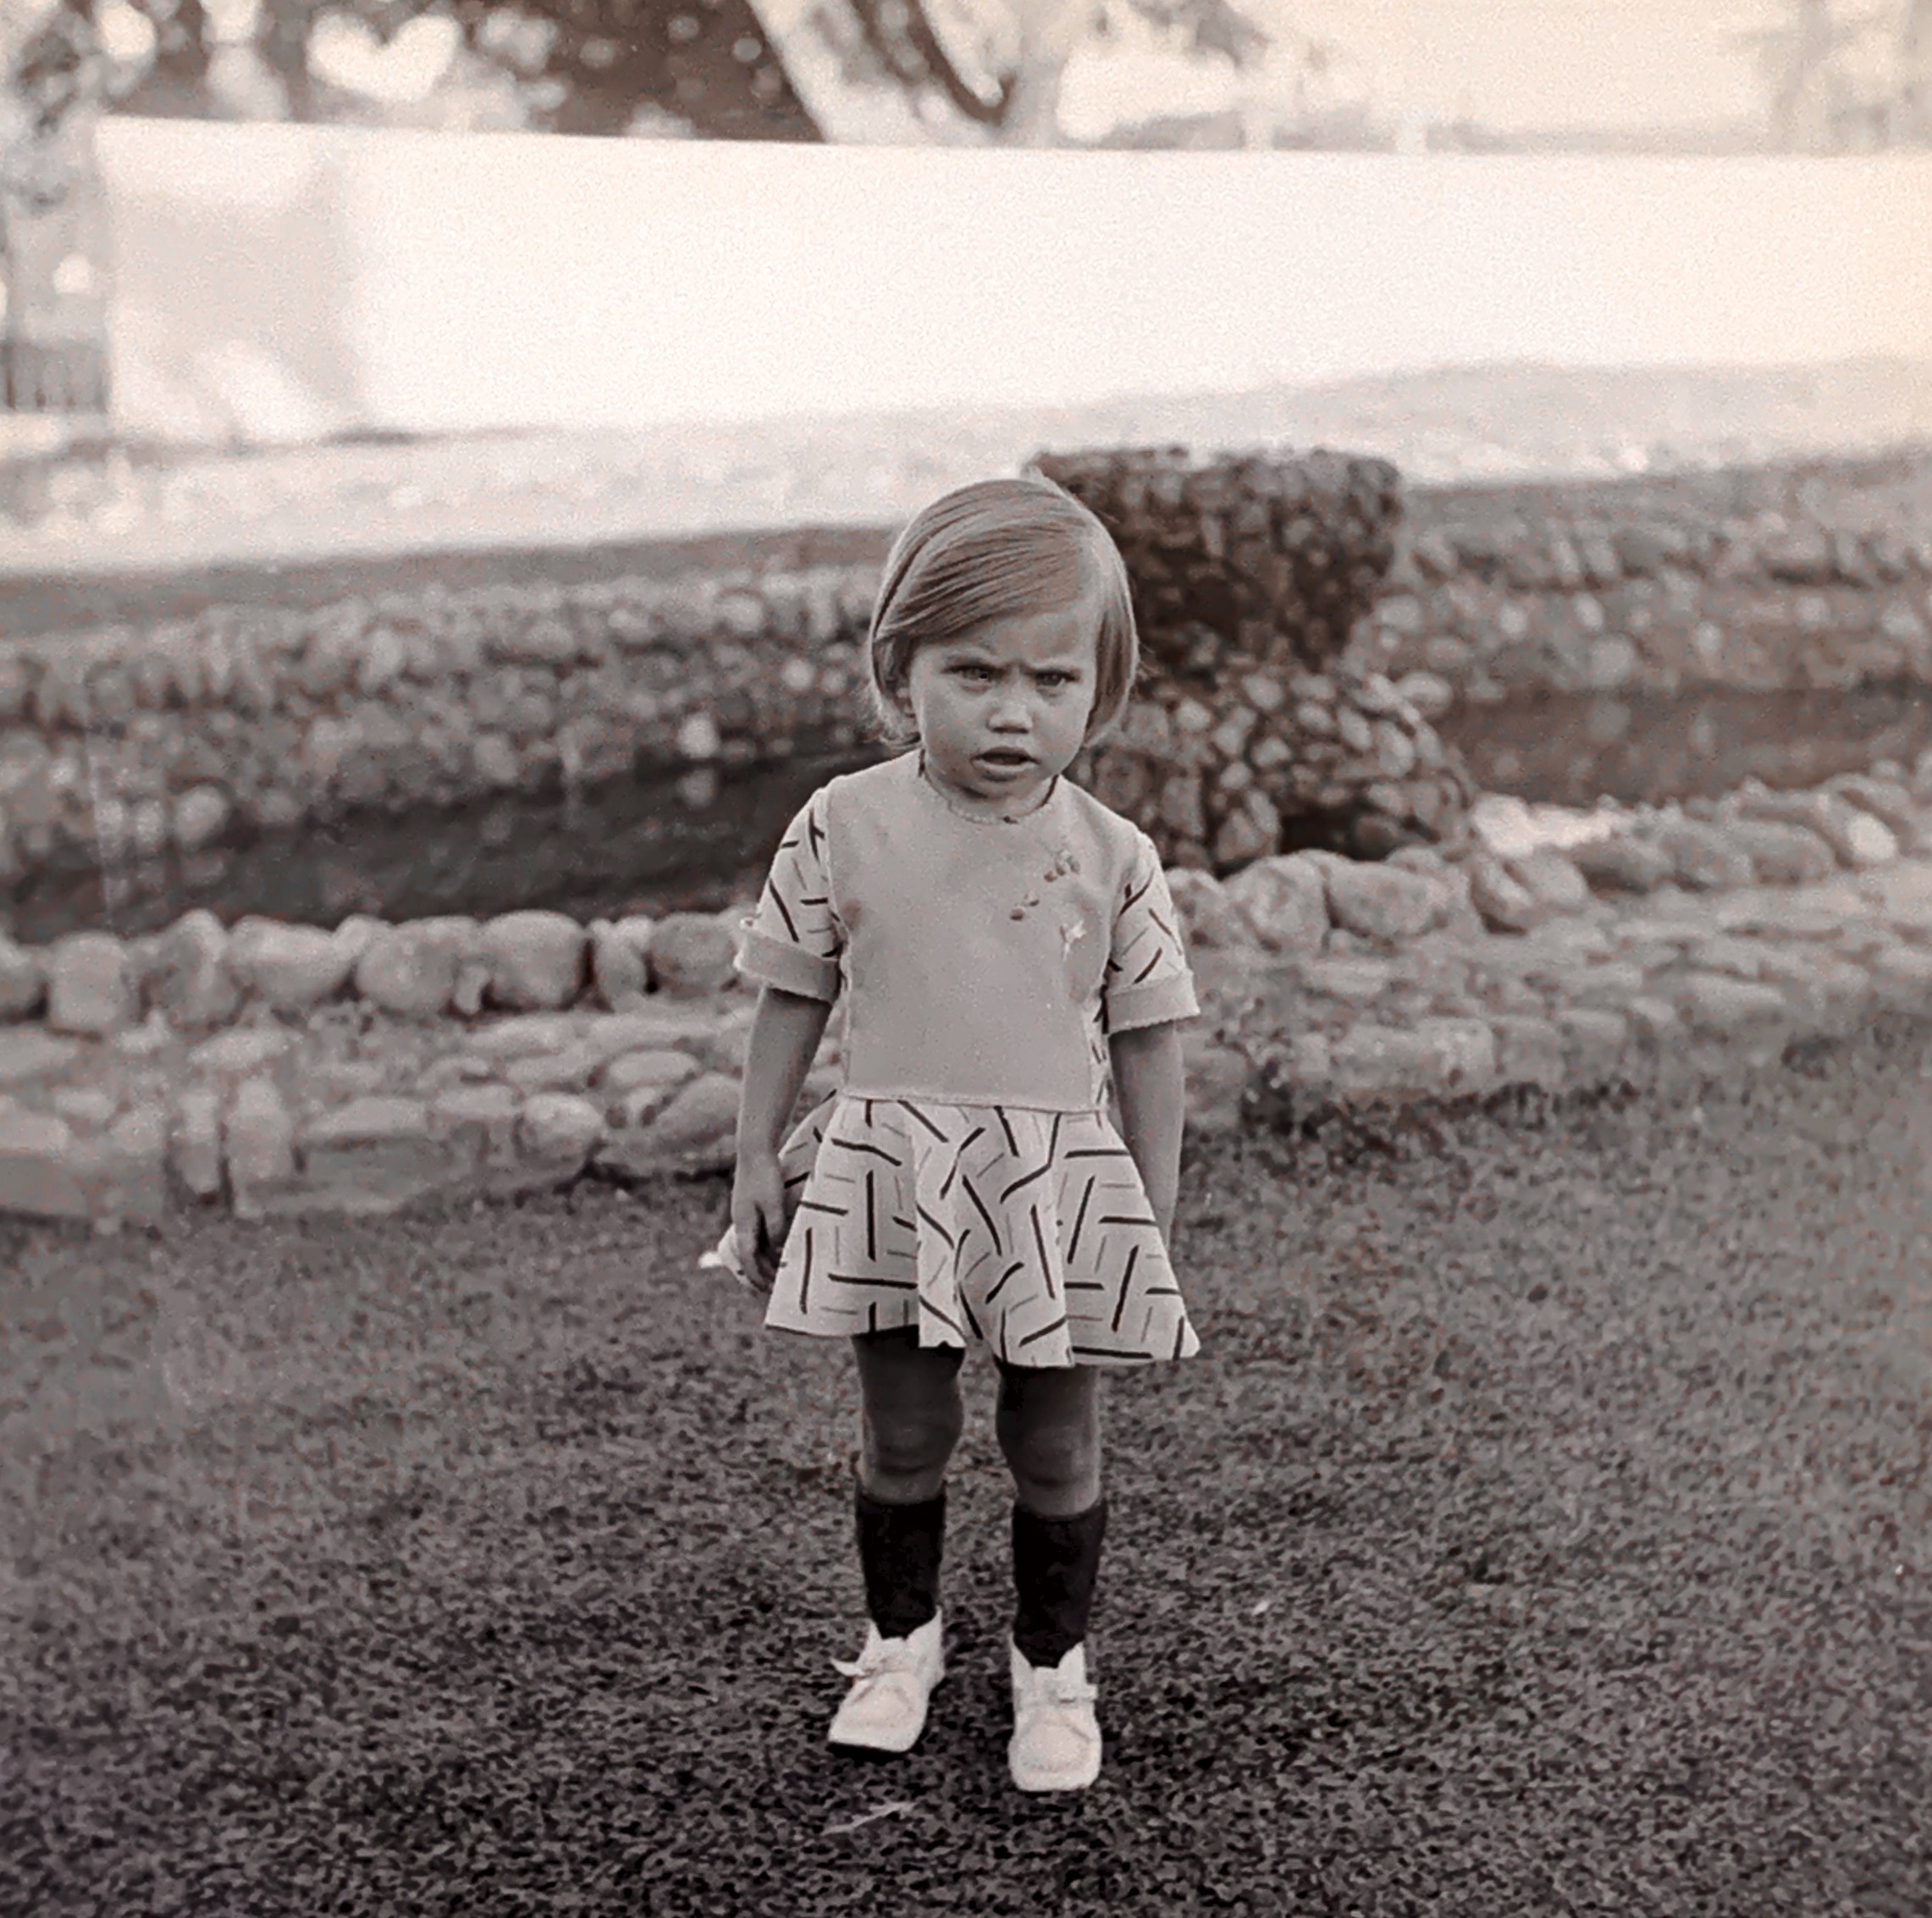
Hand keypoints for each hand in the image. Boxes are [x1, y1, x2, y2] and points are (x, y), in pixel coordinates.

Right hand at [730, 1148, 787, 1298]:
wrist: (755, 1149)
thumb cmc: (765, 1176)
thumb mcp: (774, 1203)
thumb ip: (776, 1227)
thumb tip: (778, 1250)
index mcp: (744, 1224)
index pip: (747, 1258)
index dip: (756, 1276)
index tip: (766, 1290)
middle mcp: (741, 1222)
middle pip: (749, 1254)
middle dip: (761, 1272)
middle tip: (775, 1287)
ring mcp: (745, 1213)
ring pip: (753, 1244)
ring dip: (764, 1259)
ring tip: (779, 1271)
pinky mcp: (752, 1205)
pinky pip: (758, 1232)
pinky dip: (766, 1244)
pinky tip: (778, 1246)